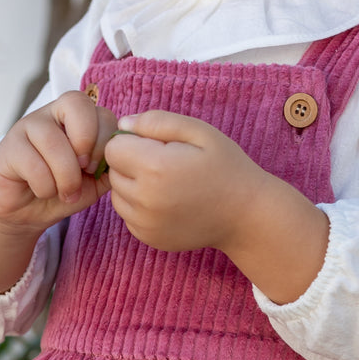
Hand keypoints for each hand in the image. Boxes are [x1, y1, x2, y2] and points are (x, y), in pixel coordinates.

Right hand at [0, 91, 118, 236]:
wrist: (28, 211)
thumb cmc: (64, 189)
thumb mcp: (97, 179)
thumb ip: (111, 164)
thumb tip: (121, 154)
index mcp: (80, 117)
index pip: (101, 110)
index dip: (105, 141)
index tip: (97, 168)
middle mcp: (53, 112)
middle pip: (76, 103)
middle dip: (87, 144)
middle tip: (84, 171)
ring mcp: (28, 125)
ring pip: (54, 142)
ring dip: (66, 177)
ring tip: (65, 192)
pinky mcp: (8, 146)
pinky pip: (33, 164)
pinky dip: (45, 187)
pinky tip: (42, 191)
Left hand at [104, 110, 265, 253]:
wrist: (245, 214)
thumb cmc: (225, 167)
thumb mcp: (199, 131)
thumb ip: (158, 121)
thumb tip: (123, 125)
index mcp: (154, 167)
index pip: (113, 147)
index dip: (132, 141)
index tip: (157, 145)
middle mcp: (144, 199)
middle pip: (113, 172)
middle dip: (132, 163)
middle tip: (166, 164)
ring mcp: (144, 223)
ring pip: (117, 195)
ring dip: (134, 186)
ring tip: (166, 184)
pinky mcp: (147, 238)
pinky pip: (128, 215)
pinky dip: (140, 207)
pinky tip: (168, 202)